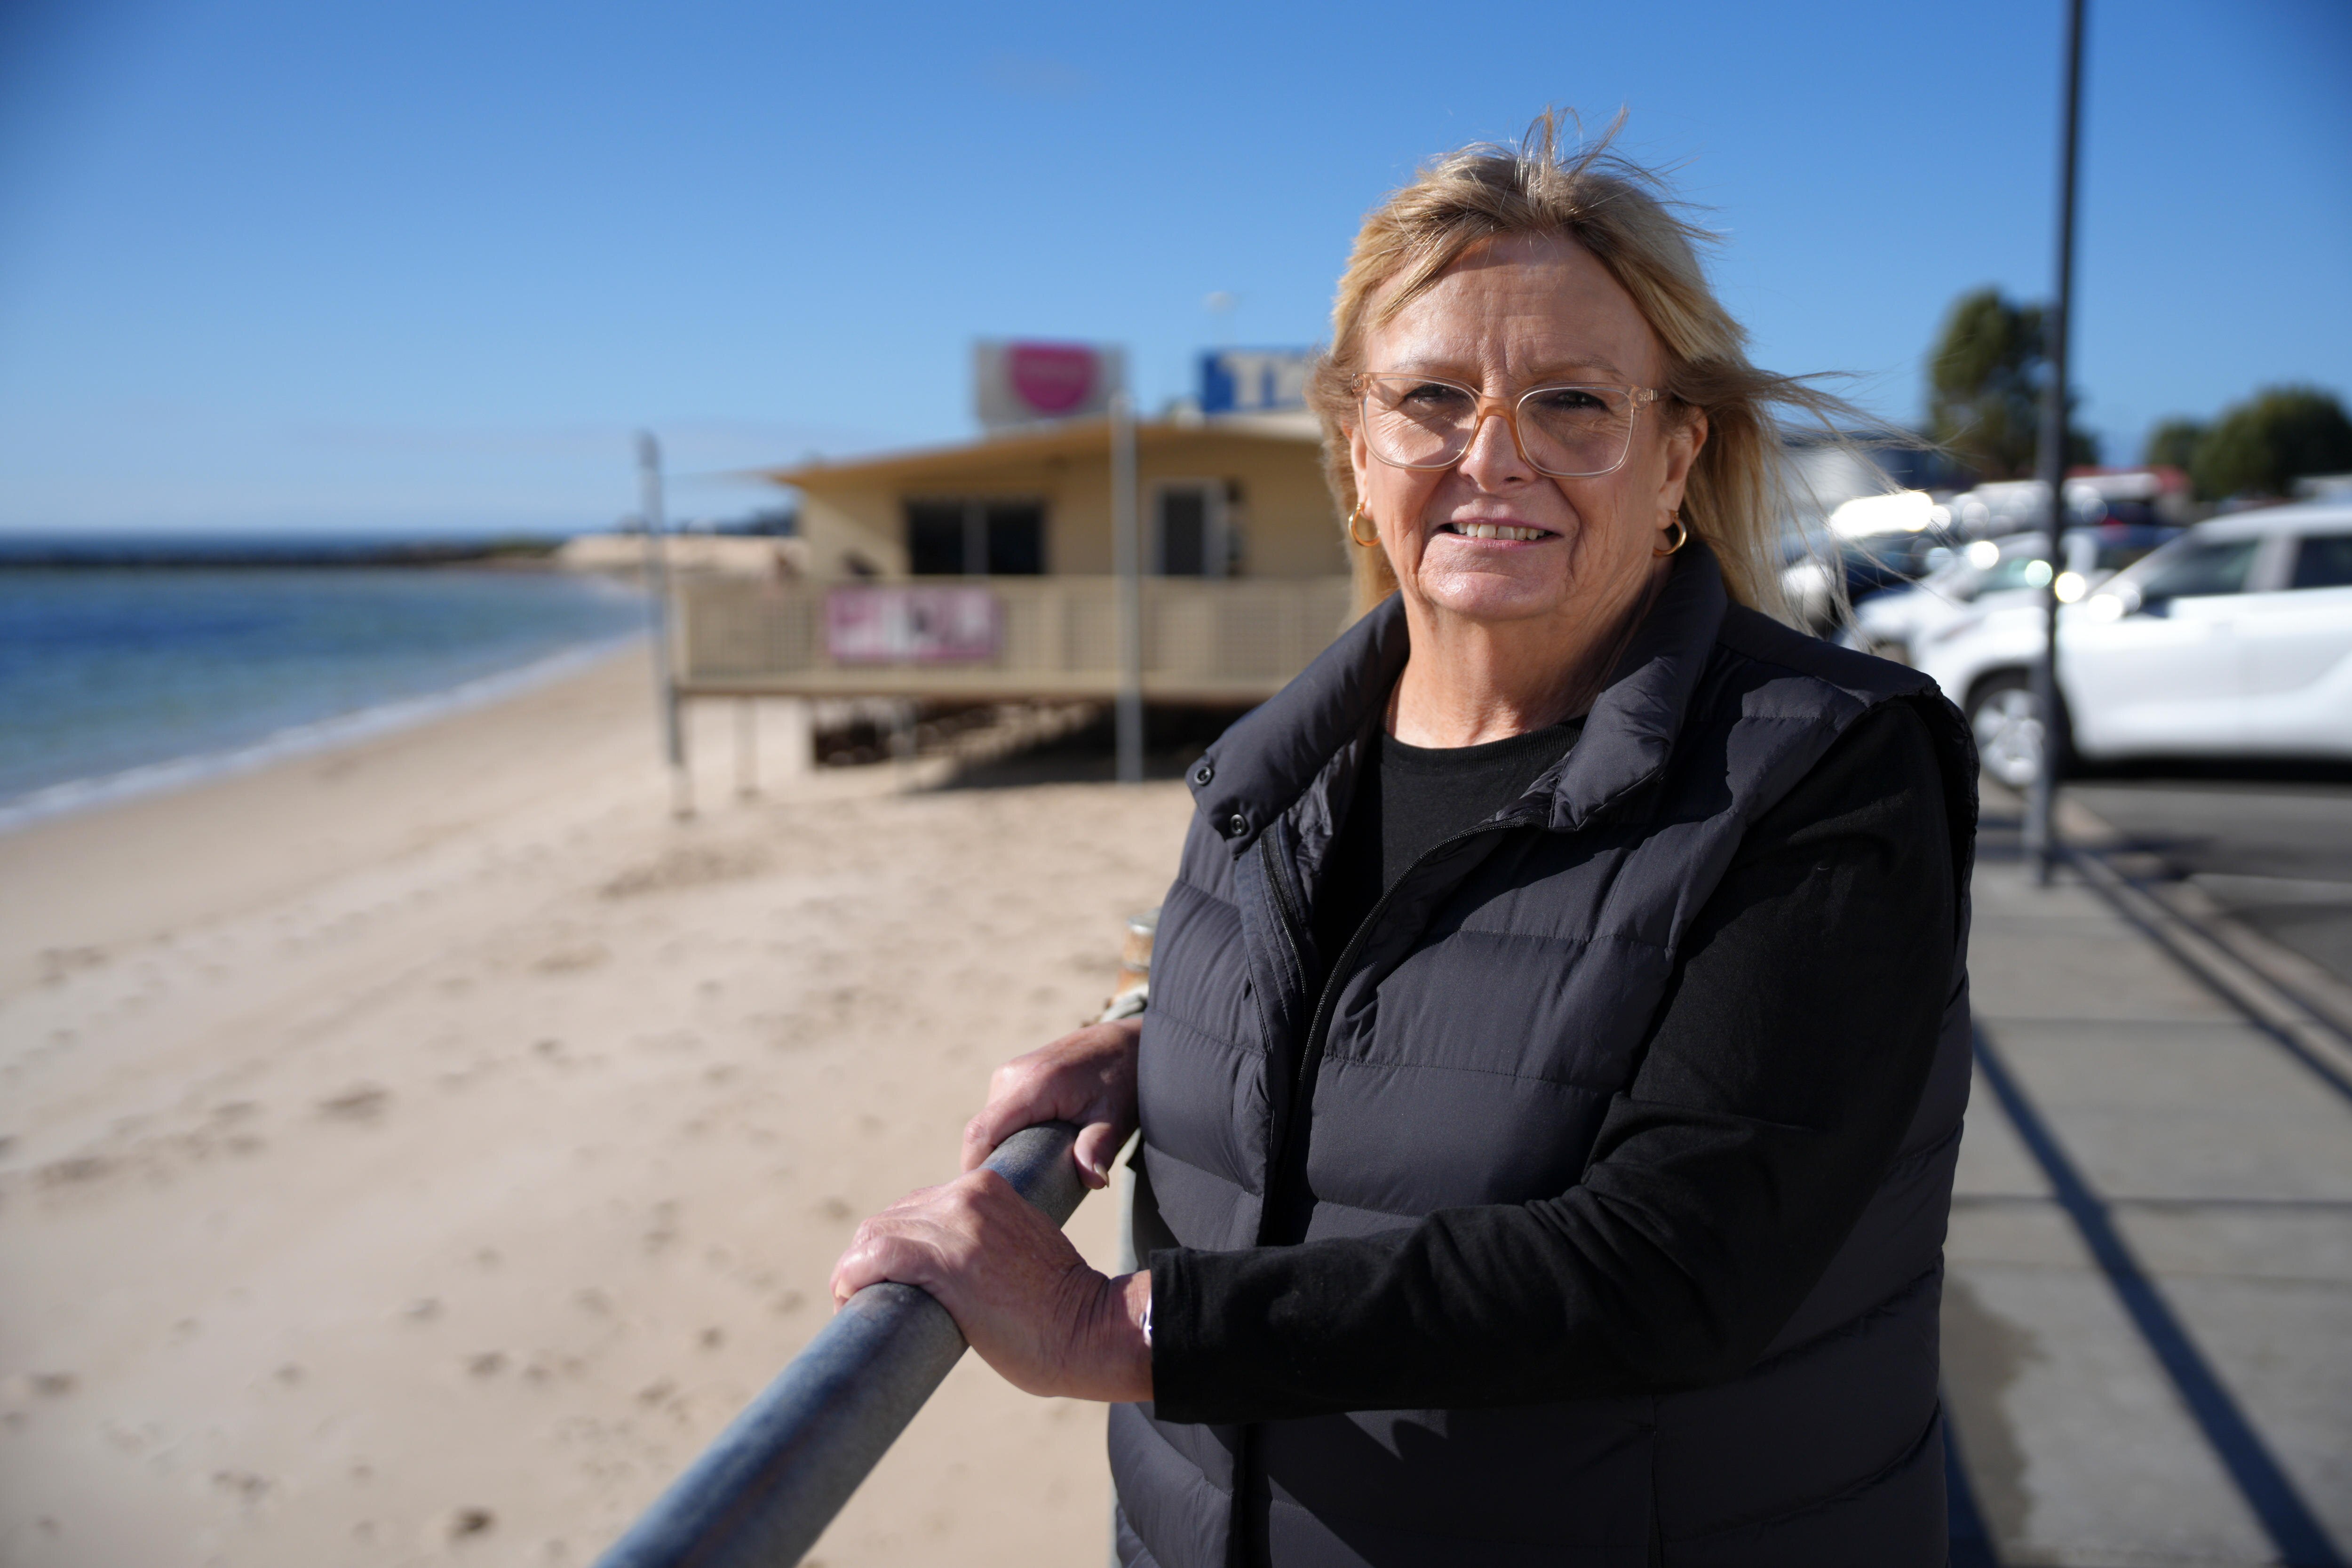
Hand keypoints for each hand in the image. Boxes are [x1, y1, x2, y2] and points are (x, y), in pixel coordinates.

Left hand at [829, 1169, 1151, 1401]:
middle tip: (862, 1294)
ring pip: (874, 1235)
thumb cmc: (1056, 1305)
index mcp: (987, 1186)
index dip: (891, 1242)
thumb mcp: (1016, 1246)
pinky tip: (850, 1298)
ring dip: (853, 1270)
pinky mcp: (946, 1260)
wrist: (1089, 1327)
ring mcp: (957, 1225)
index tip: (887, 1275)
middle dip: (866, 1257)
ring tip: (853, 1301)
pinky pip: (876, 1257)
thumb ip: (981, 1238)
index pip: (915, 1205)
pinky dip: (851, 1277)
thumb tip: (936, 1267)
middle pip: (888, 1218)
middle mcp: (968, 1194)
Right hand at [962, 1017, 1140, 1189]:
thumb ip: (1099, 1147)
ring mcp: (1009, 1075)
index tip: (985, 1199)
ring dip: (1000, 1153)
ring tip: (1027, 1179)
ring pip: (989, 1126)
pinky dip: (1007, 1139)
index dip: (974, 1168)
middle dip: (992, 1167)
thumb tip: (1094, 1180)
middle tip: (1015, 1198)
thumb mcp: (1114, 1116)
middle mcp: (1012, 1076)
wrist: (1124, 1045)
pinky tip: (1030, 1156)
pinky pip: (998, 1116)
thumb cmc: (1121, 1080)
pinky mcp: (1012, 1078)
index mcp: (1033, 1084)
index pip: (982, 1132)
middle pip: (983, 1134)